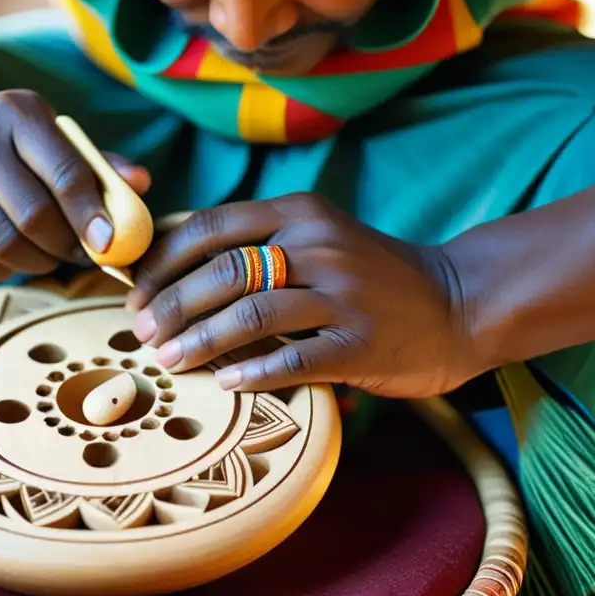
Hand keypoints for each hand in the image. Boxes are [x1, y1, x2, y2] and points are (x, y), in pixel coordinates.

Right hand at [0, 90, 149, 279]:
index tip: (110, 243)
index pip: (64, 171)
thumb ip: (95, 163)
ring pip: (6, 244)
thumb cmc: (6, 143)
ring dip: (41, 262)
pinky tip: (17, 254)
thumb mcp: (47, 137)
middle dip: (68, 244)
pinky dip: (10, 269)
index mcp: (16, 112)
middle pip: (34, 215)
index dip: (91, 213)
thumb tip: (143, 183)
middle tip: (85, 254)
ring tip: (52, 254)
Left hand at [125, 194, 479, 397]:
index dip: (165, 260)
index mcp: (301, 212)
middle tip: (142, 334)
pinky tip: (224, 383)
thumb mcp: (318, 237)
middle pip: (222, 272)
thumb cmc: (371, 274)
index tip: (136, 291)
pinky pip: (292, 359)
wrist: (458, 301)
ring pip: (250, 314)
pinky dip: (252, 372)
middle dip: (170, 305)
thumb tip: (175, 265)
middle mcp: (319, 245)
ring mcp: (342, 295)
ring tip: (169, 361)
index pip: (213, 226)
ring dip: (199, 340)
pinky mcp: (360, 343)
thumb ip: (259, 242)